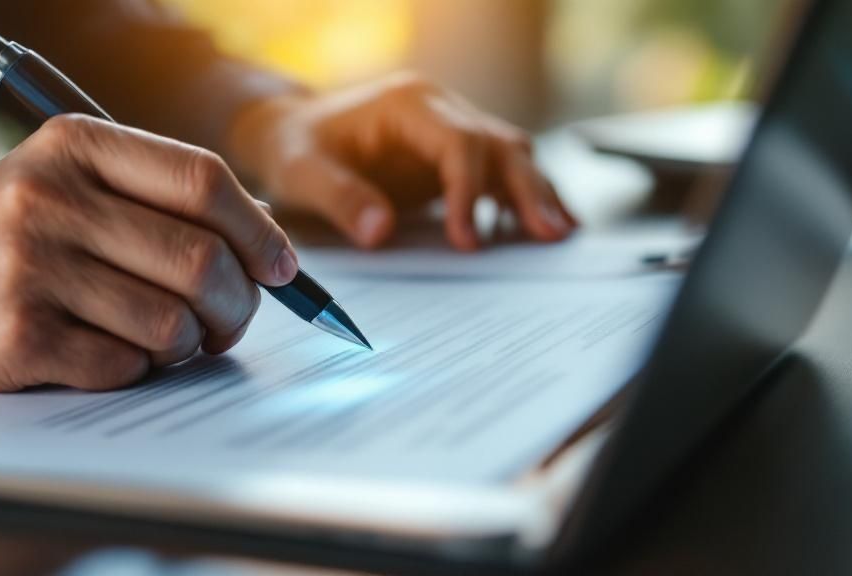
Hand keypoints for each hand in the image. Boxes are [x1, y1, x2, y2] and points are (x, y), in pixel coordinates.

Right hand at [0, 115, 296, 391]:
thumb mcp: (63, 184)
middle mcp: (51, 197)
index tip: (282, 268)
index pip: (203, 180)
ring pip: (172, 322)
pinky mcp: (16, 335)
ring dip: (188, 344)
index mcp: (75, 146)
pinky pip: (126, 365)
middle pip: (202, 259)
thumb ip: (156, 201)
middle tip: (230, 322)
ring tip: (168, 340)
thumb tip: (267, 251)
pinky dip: (138, 370)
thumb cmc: (0, 238)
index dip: (259, 230)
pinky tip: (112, 354)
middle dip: (237, 304)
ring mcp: (30, 267)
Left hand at [231, 72, 576, 250]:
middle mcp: (439, 111)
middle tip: (551, 234)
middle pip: (499, 144)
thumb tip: (380, 232)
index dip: (468, 192)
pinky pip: (498, 173)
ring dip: (536, 192)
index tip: (466, 241)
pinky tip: (539, 227)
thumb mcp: (301, 173)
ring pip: (510, 155)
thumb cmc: (295, 148)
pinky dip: (521, 197)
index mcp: (408, 105)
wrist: (292, 132)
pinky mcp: (453, 156)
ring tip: (559, 234)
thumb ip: (339, 198)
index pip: (458, 144)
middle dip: (528, 189)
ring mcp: (450, 131)